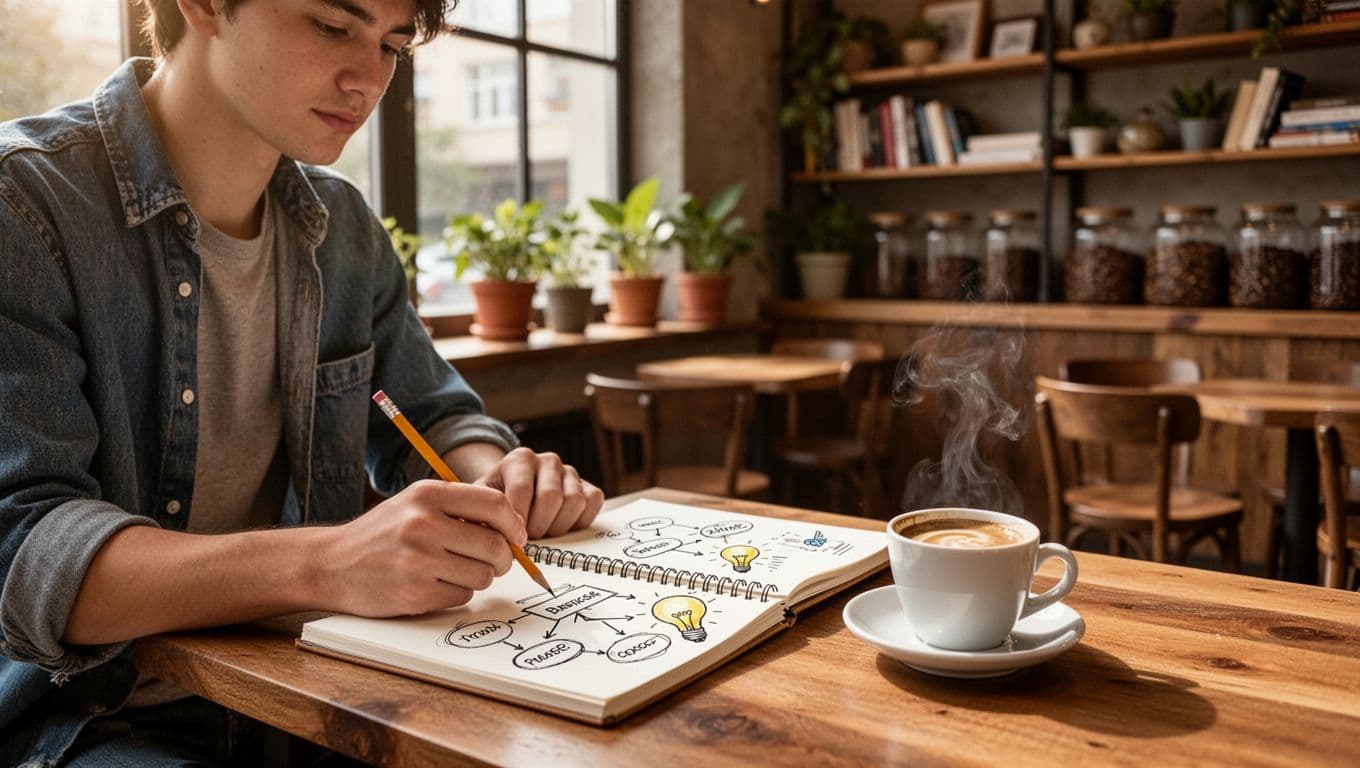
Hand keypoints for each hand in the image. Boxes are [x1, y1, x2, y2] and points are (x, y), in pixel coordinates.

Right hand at [319, 481, 526, 616]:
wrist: (330, 564)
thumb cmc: (381, 533)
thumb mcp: (414, 503)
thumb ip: (459, 508)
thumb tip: (513, 527)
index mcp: (427, 495)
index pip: (495, 504)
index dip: (514, 523)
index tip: (517, 535)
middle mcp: (423, 524)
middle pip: (495, 545)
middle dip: (503, 557)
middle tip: (496, 561)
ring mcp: (419, 560)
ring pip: (483, 574)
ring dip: (479, 576)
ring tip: (457, 570)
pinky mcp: (416, 593)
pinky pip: (463, 595)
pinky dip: (458, 592)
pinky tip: (437, 584)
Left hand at [475, 447, 603, 538]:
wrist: (515, 493)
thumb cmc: (497, 500)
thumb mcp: (482, 502)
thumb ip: (482, 514)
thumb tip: (492, 537)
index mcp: (520, 459)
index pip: (522, 489)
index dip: (517, 519)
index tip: (511, 537)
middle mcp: (548, 460)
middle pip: (551, 498)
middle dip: (538, 526)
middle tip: (528, 537)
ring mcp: (570, 472)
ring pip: (574, 502)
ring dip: (558, 526)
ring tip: (542, 531)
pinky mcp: (588, 486)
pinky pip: (593, 503)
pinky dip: (579, 520)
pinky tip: (560, 525)